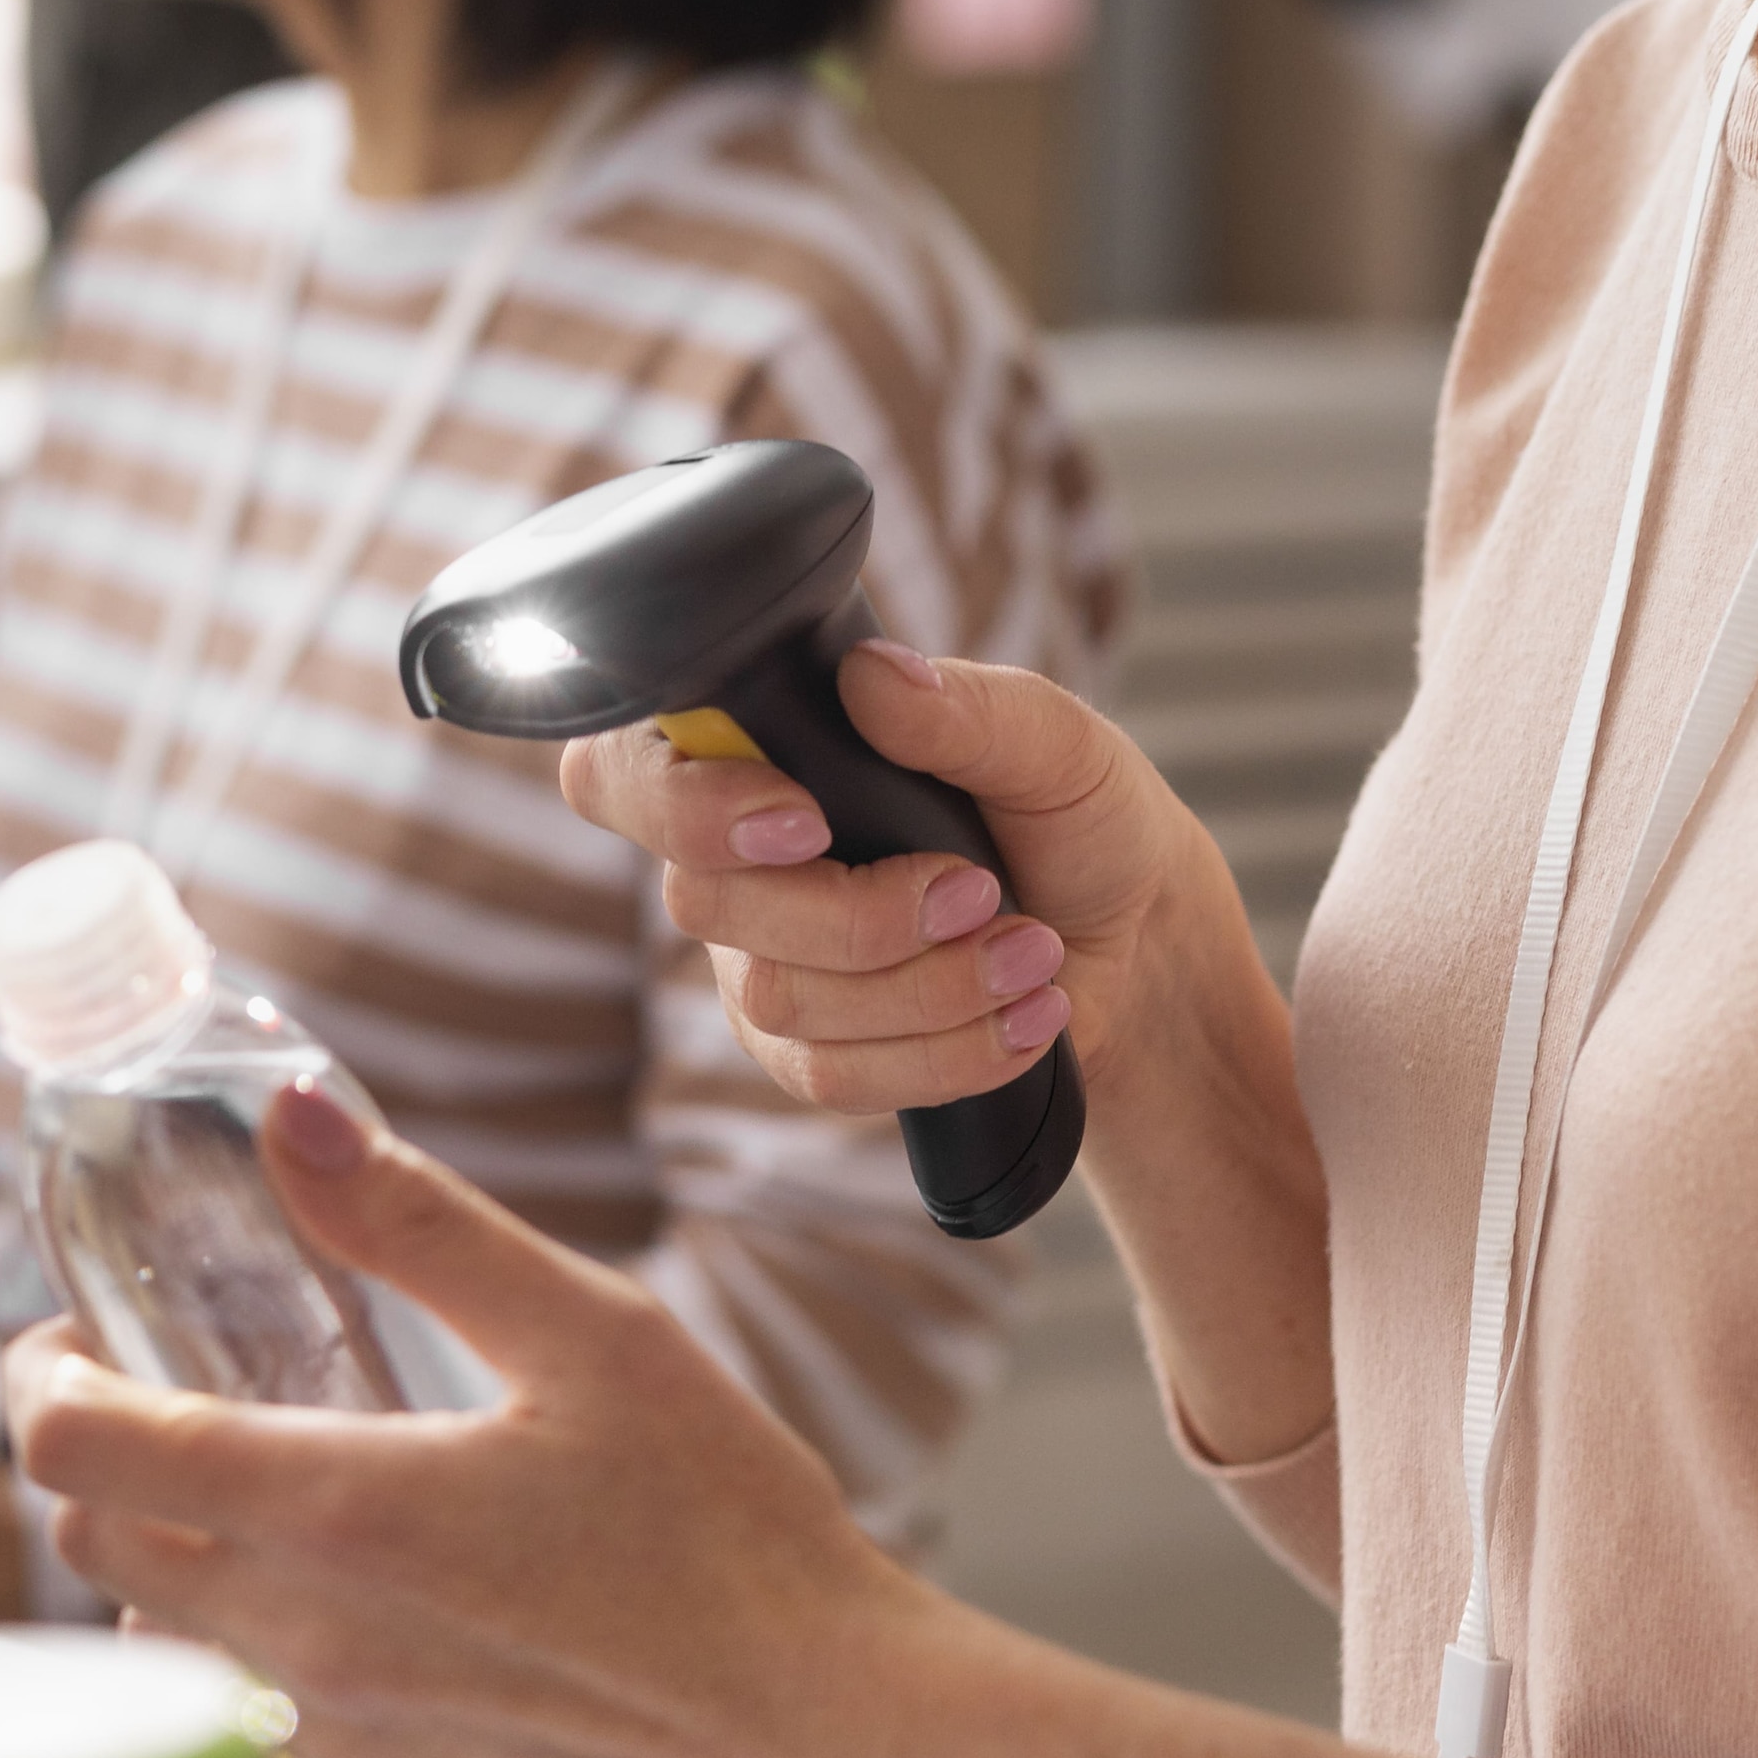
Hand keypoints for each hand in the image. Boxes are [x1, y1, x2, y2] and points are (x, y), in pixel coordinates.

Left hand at [10, 1079, 947, 1757]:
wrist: (823, 1741)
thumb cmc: (733, 1539)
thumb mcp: (595, 1336)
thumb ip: (421, 1226)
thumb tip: (291, 1121)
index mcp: (340, 1511)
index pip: (77, 1449)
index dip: (42, 1377)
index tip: (76, 1340)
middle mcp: (306, 1644)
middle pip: (92, 1546)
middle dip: (96, 1457)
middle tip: (162, 1399)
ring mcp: (337, 1748)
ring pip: (154, 1652)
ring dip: (167, 1571)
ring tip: (263, 1512)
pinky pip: (238, 1751)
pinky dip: (235, 1682)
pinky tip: (325, 1633)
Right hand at [558, 641, 1234, 1119]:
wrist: (1135, 944)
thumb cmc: (1077, 818)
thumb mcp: (1054, 743)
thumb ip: (967, 708)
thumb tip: (873, 679)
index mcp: (763, 753)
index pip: (621, 773)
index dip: (680, 805)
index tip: (803, 819)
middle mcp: (735, 861)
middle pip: (706, 905)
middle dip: (861, 914)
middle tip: (980, 890)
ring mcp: (760, 964)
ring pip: (782, 1001)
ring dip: (931, 987)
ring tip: (1034, 952)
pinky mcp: (809, 1055)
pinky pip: (833, 1078)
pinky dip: (947, 1053)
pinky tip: (1025, 1019)